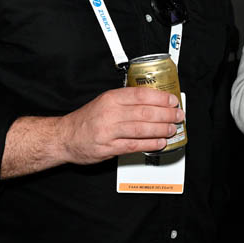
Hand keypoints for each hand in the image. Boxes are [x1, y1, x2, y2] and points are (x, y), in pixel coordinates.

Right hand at [56, 87, 183, 163]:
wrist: (64, 137)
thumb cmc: (87, 119)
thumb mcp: (105, 102)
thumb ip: (126, 101)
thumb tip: (154, 101)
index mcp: (111, 98)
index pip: (141, 95)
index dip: (160, 98)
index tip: (173, 101)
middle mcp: (110, 113)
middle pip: (145, 112)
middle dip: (166, 114)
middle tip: (178, 116)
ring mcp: (109, 131)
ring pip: (142, 129)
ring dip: (161, 129)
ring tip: (172, 129)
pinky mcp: (108, 147)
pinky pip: (134, 145)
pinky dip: (150, 144)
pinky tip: (160, 143)